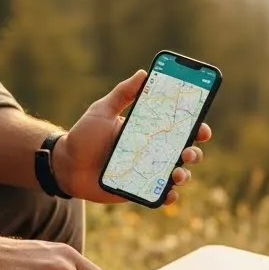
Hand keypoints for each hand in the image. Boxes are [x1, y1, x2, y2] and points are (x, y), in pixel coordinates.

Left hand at [52, 70, 213, 205]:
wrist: (66, 165)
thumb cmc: (84, 136)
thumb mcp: (102, 110)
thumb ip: (122, 93)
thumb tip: (143, 73)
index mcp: (148, 131)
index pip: (179, 127)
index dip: (196, 127)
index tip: (202, 128)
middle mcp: (152, 152)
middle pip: (184, 152)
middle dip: (194, 153)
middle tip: (188, 152)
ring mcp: (148, 172)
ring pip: (178, 175)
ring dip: (184, 175)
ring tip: (177, 173)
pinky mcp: (139, 190)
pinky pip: (160, 195)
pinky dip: (169, 196)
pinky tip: (169, 193)